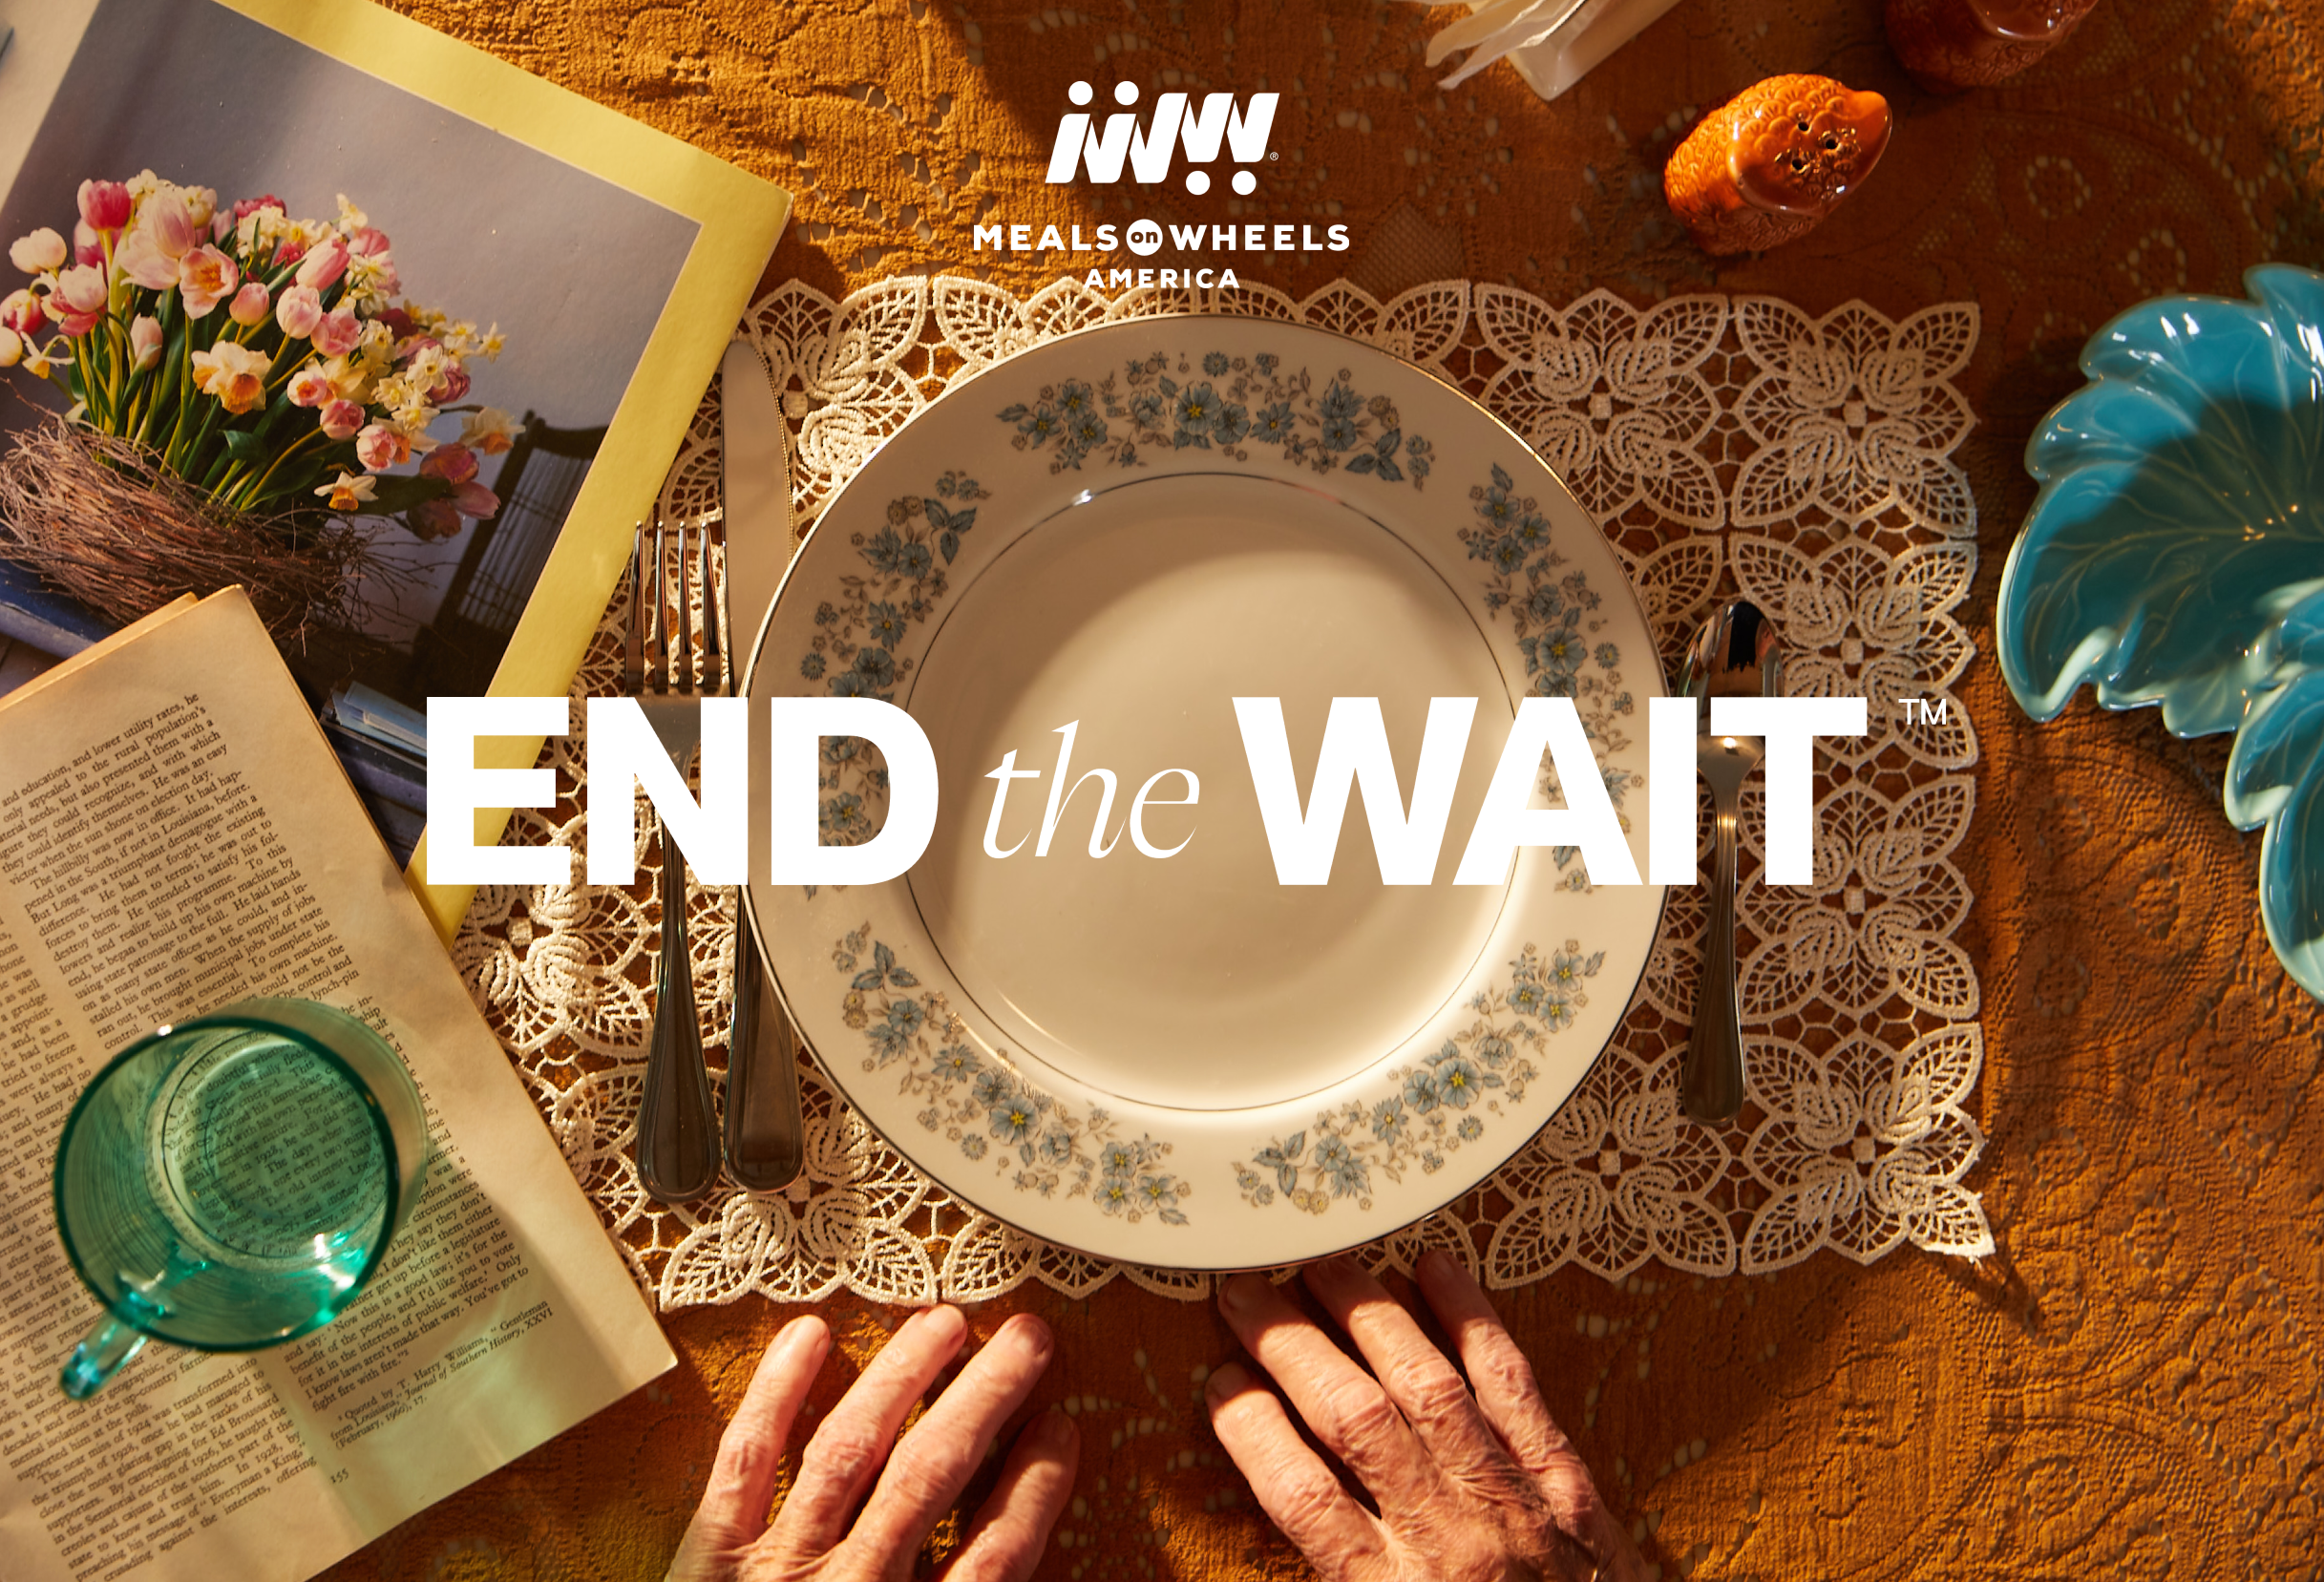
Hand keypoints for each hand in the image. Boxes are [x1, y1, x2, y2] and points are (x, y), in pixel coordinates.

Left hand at [669, 1306, 1077, 1581]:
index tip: (1063, 1432)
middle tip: (1026, 1340)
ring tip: (945, 1324)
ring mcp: (772, 1575)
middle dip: (984, 1401)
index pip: (991, 1560)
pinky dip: (775, 1396)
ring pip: (848, 1452)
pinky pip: (743, 1465)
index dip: (1034, 1489)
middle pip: (929, 1479)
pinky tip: (810, 1339)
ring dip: (902, 1381)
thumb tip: (1003, 1563)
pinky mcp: (703, 1565)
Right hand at [1206, 1251, 1647, 1581]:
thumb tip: (1282, 1498)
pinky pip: (1514, 1385)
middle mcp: (1448, 1540)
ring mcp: (1512, 1501)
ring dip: (1368, 1316)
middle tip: (1244, 1295)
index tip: (1220, 1385)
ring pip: (1428, 1386)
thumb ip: (1338, 1581)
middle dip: (1290, 1349)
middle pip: (1356, 1422)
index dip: (1254, 1431)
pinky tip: (1437, 1268)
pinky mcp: (1566, 1480)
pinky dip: (1473, 1321)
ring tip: (1321, 1266)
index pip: (1304, 1498)